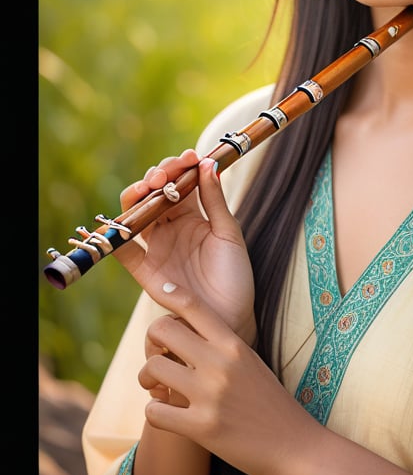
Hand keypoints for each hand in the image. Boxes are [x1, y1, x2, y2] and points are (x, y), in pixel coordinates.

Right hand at [116, 153, 255, 342]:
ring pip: (135, 213)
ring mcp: (156, 246)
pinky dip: (116, 235)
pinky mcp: (145, 270)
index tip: (190, 157)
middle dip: (158, 175)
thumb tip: (208, 162)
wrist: (231, 317)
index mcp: (193, 215)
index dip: (180, 167)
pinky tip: (123, 220)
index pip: (179, 182)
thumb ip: (214, 200)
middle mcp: (170, 227)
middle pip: (153, 192)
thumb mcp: (229, 233)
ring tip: (148, 186)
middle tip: (166, 173)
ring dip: (136, 195)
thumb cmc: (234, 276)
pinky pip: (123, 250)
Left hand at [140, 281, 322, 474]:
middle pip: (161, 329)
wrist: (297, 447)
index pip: (193, 305)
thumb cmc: (272, 405)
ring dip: (147, 380)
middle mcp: (221, 363)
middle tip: (157, 360)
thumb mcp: (251, 364)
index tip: (161, 293)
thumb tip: (186, 335)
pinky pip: (154, 411)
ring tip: (158, 390)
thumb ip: (222, 347)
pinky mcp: (202, 427)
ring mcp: (211, 395)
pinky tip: (167, 416)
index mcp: (234, 344)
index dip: (169, 293)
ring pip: (152, 368)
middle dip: (151, 343)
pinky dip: (154, 413)